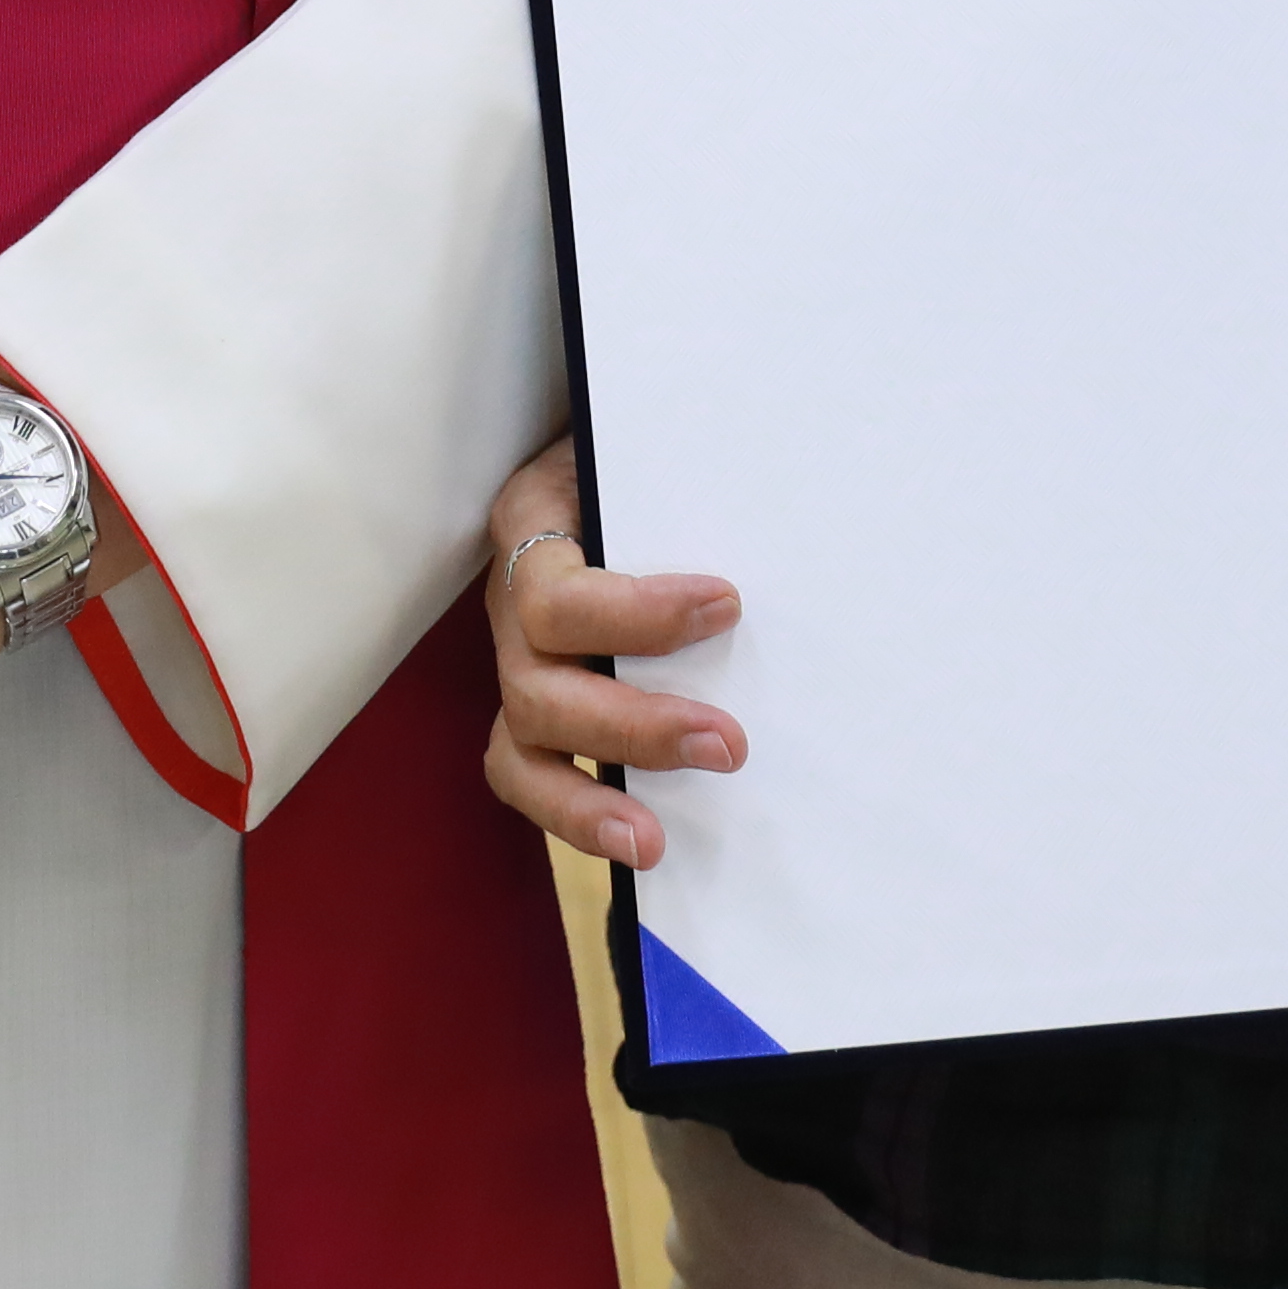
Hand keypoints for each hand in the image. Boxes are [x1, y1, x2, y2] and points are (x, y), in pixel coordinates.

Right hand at [475, 432, 737, 869]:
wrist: (622, 448)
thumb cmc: (641, 452)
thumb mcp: (649, 446)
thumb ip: (684, 477)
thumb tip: (776, 515)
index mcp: (533, 525)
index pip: (557, 594)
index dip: (636, 615)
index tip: (727, 605)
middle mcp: (511, 606)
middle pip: (537, 688)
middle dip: (633, 726)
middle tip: (729, 744)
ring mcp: (520, 665)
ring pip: (521, 751)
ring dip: (588, 800)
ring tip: (653, 841)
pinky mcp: (540, 714)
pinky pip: (535, 778)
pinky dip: (580, 817)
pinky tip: (644, 843)